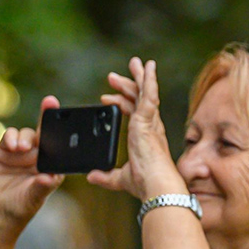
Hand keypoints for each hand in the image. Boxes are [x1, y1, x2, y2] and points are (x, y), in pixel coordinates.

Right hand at [0, 95, 63, 234]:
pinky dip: (11, 137)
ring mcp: (21, 154)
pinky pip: (9, 137)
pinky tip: (12, 147)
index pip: (61, 146)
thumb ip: (41, 186)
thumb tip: (50, 177)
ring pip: (27, 134)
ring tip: (22, 148)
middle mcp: (38, 158)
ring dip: (25, 136)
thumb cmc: (19, 207)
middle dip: (47, 117)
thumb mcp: (33, 198)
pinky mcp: (3, 152)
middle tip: (50, 103)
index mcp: (51, 166)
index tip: (69, 117)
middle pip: (45, 133)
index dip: (65, 131)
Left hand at [90, 57, 186, 203]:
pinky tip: (148, 68)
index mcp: (145, 138)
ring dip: (138, 77)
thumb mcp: (119, 178)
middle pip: (139, 99)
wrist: (156, 186)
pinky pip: (149, 95)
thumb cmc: (146, 185)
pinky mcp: (148, 120)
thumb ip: (106, 176)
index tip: (106, 98)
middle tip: (112, 76)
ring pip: (144, 93)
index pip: (134, 113)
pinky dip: (149, 80)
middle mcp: (151, 128)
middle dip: (127, 85)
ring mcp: (150, 123)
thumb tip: (92, 175)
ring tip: (134, 62)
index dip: (120, 102)